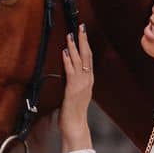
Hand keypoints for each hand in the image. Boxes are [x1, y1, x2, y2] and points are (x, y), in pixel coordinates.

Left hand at [60, 26, 93, 145]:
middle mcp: (87, 80)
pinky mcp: (73, 89)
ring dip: (74, 47)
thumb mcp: (75, 94)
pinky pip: (71, 72)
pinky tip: (64, 52)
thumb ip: (74, 83)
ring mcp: (81, 84)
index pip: (88, 59)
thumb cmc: (73, 112)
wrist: (75, 126)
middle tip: (80, 27)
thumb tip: (69, 72)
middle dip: (83, 40)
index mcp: (88, 81)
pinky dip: (68, 61)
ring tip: (70, 35)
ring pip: (79, 61)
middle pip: (87, 56)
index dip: (86, 45)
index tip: (83, 33)